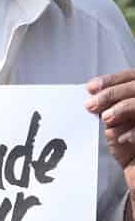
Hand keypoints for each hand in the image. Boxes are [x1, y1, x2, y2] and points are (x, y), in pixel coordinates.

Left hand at [86, 69, 134, 187]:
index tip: (91, 87)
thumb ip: (108, 106)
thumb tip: (91, 95)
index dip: (112, 79)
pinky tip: (120, 138)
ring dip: (123, 108)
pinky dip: (134, 131)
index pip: (131, 76)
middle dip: (112, 94)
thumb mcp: (115, 121)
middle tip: (91, 105)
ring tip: (106, 119)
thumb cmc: (127, 144)